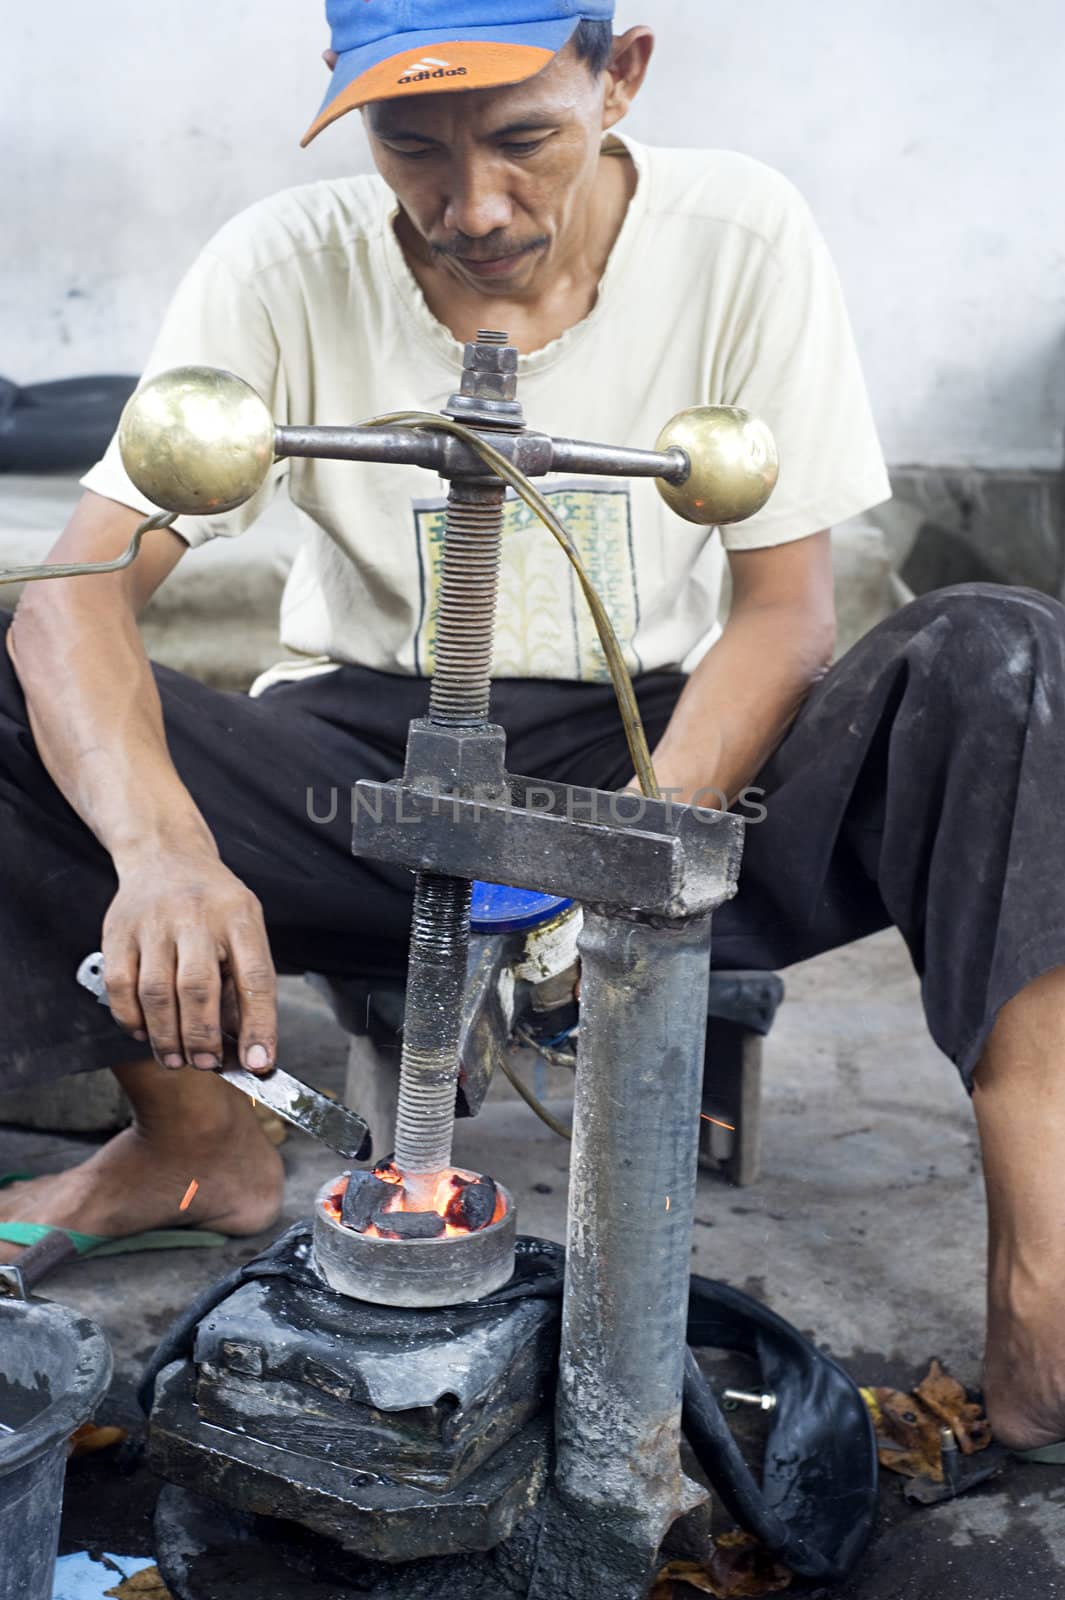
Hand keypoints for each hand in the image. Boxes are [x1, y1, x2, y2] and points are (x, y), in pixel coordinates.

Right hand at [101, 847, 276, 1074]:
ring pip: (156, 992)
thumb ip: (244, 983)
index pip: (255, 977)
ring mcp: (153, 922)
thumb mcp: (245, 928)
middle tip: (206, 1064)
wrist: (166, 854)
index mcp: (240, 917)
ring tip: (177, 1059)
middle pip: (198, 987)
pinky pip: (120, 987)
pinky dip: (131, 1019)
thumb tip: (246, 1048)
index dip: (259, 1025)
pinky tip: (145, 1032)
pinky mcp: (118, 931)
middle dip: (202, 1037)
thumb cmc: (214, 904)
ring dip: (166, 1036)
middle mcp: (197, 916)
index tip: (260, 1062)